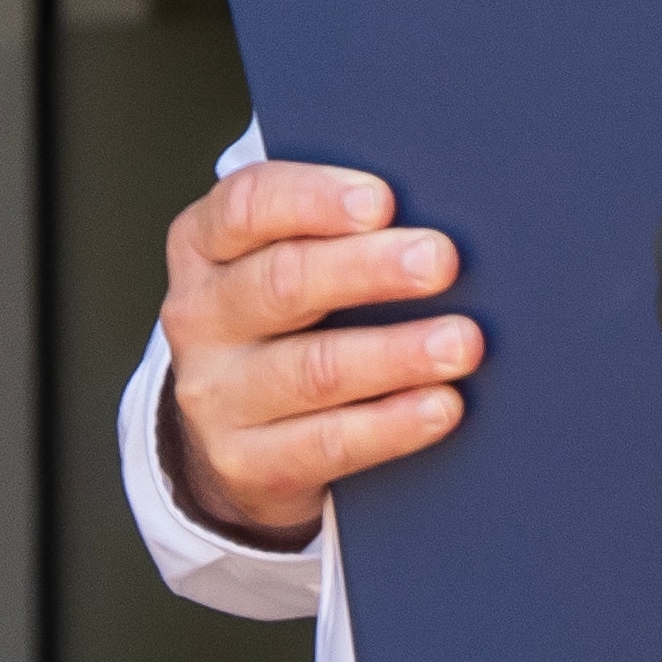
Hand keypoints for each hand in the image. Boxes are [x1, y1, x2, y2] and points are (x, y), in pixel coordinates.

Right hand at [155, 159, 474, 543]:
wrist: (244, 436)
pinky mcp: (246, 462)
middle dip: (369, 269)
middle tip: (440, 261)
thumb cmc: (290, 318)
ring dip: (396, 352)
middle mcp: (199, 316)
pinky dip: (392, 423)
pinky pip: (328, 442)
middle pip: (284, 282)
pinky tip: (441, 405)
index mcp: (205, 244)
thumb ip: (339, 231)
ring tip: (461, 343)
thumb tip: (433, 217)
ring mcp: (215, 394)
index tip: (382, 201)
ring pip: (313, 368)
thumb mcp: (287, 260)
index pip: (247, 205)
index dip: (315, 199)